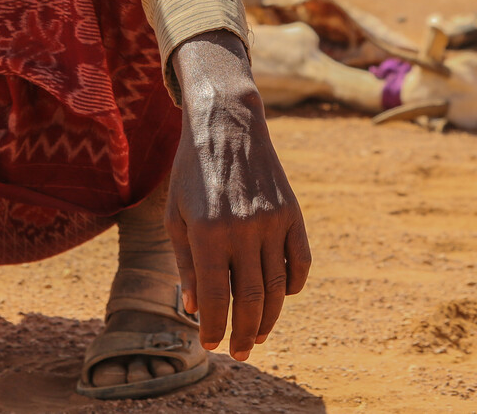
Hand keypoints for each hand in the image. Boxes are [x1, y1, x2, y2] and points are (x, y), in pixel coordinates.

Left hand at [166, 30, 311, 361]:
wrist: (227, 124)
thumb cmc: (192, 173)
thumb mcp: (175, 217)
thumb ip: (186, 265)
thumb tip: (196, 309)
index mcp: (209, 232)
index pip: (215, 297)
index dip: (214, 328)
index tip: (212, 345)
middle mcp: (244, 229)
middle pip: (252, 300)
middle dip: (245, 333)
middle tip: (241, 352)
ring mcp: (272, 221)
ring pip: (278, 287)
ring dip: (270, 318)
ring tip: (260, 334)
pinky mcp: (292, 213)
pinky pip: (300, 262)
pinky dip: (293, 286)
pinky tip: (281, 296)